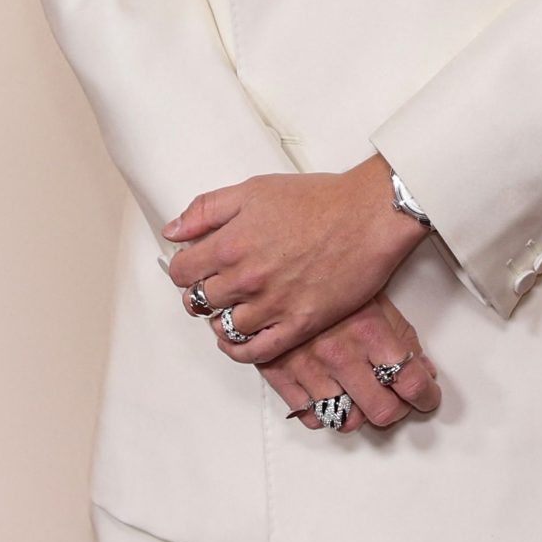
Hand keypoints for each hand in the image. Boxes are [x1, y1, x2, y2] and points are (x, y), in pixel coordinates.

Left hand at [163, 155, 427, 362]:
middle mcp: (246, 279)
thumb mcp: (254, 189)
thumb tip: (172, 231)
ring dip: (221, 319)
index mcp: (230, 244)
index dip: (184, 267)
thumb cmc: (316, 198)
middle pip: (199, 300)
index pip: (181, 271)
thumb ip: (207, 209)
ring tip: (232, 306)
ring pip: (223, 328)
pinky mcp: (298, 325)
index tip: (195, 264)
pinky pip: (255, 352)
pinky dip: (240, 350)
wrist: (368, 216)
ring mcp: (272, 305)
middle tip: (216, 284)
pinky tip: (240, 338)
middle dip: (201, 291)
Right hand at [253, 293, 440, 434]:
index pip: (411, 382)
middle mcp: (340, 353)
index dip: (426, 396)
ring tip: (364, 396)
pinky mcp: (282, 376)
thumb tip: (423, 369)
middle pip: (382, 411)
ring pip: (347, 421)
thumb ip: (401, 335)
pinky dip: (327, 414)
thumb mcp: (372, 294)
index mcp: (368, 329)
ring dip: (361, 413)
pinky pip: (312, 418)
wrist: (272, 267)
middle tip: (399, 400)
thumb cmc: (325, 275)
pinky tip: (333, 395)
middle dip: (397, 409)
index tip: (427, 397)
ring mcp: (309, 368)